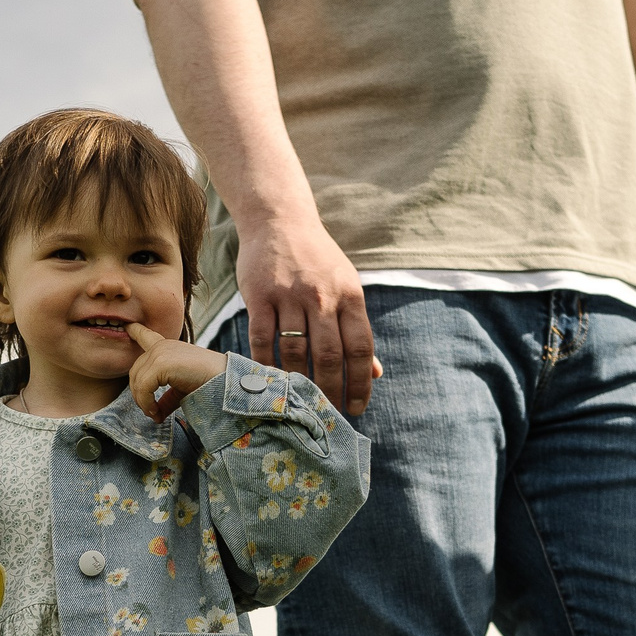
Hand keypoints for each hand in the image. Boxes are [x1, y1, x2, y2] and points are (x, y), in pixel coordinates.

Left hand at [125, 322, 228, 421]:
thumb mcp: (181, 389)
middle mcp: (161, 346)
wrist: (223, 380)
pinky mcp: (161, 363)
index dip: (135, 331)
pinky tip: (155, 412)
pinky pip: (143, 387)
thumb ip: (166, 397)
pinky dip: (146, 403)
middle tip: (152, 412)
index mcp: (166, 347)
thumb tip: (155, 414)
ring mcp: (160, 353)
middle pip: (135, 372)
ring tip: (154, 414)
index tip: (126, 326)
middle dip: (139, 395)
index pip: (146, 335)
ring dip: (142, 402)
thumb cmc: (207, 383)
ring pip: (136, 381)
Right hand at [234, 214, 377, 414]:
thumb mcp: (346, 287)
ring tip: (300, 402)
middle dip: (331, 391)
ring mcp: (289, 295)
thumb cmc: (317, 259)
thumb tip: (375, 372)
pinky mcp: (259, 295)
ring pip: (295, 350)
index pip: (360, 348)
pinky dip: (265, 362)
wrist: (279, 220)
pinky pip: (262, 338)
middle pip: (329, 355)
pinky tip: (269, 379)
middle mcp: (322, 296)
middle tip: (328, 415)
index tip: (358, 408)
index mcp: (350, 295)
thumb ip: (357, 330)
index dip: (361, 382)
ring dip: (298, 382)